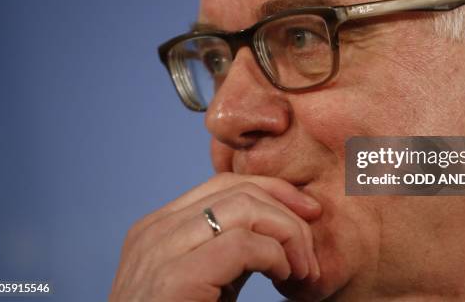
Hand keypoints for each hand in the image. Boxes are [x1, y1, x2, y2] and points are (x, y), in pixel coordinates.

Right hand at [109, 173, 321, 301]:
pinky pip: (242, 244)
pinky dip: (275, 255)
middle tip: (309, 254)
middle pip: (238, 190)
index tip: (309, 212)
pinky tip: (282, 277)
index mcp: (159, 228)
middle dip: (288, 212)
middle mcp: (155, 231)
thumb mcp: (209, 281)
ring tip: (301, 270)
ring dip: (288, 234)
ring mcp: (159, 250)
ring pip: (245, 207)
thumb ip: (231, 250)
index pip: (224, 184)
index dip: (274, 190)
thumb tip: (279, 228)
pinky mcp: (175, 279)